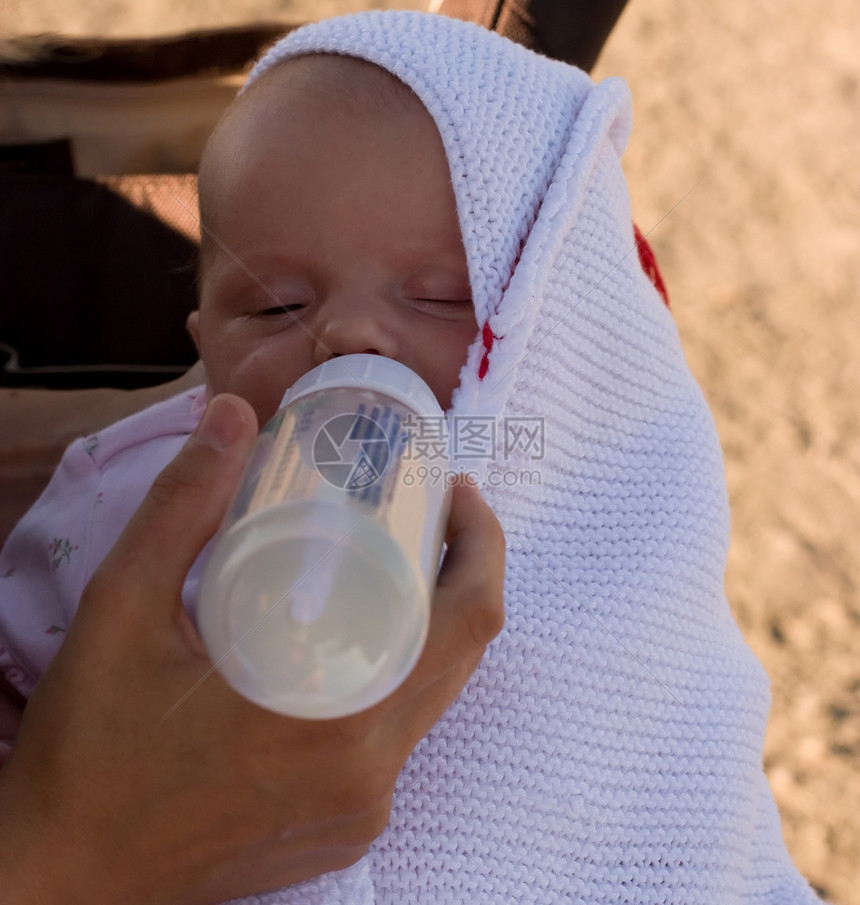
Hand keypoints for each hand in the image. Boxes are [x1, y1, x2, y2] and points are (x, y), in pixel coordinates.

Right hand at [0, 394, 504, 904]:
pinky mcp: (347, 830)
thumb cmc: (90, 751)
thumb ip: (181, 507)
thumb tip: (232, 415)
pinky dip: (398, 678)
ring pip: (436, 697)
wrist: (64, 877)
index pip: (465, 622)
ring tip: (397, 563)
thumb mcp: (123, 611)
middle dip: (465, 573)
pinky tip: (357, 641)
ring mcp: (363, 810)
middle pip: (464, 656)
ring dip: (434, 624)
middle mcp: (370, 773)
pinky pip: (400, 740)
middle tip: (434, 513)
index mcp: (336, 718)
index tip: (457, 490)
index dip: (480, 546)